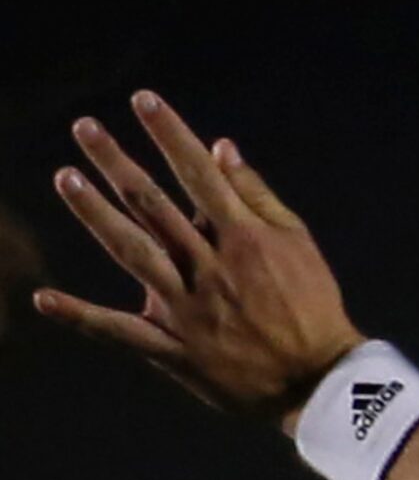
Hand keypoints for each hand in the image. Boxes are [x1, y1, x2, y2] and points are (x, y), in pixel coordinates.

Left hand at [36, 91, 363, 426]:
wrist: (314, 379)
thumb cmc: (311, 303)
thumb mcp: (298, 241)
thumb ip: (257, 195)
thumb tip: (221, 149)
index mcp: (242, 236)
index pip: (197, 173)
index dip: (169, 133)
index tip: (143, 100)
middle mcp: (207, 266)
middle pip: (153, 205)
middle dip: (117, 162)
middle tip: (86, 128)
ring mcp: (184, 308)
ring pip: (131, 252)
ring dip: (94, 214)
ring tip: (65, 178)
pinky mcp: (171, 348)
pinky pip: (118, 331)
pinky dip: (80, 315)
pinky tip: (43, 297)